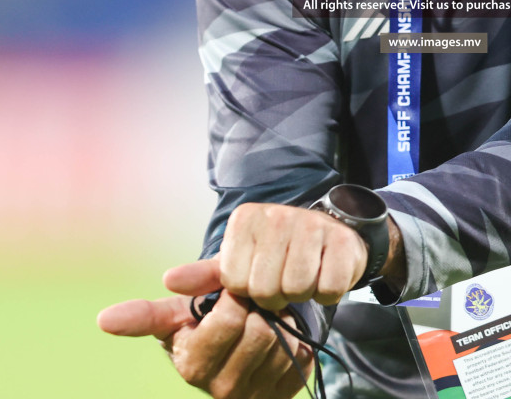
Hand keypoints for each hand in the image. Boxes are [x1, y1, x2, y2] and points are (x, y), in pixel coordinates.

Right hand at [97, 259, 314, 398]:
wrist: (247, 337)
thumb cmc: (207, 319)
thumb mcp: (180, 309)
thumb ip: (147, 312)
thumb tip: (103, 320)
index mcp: (190, 364)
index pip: (229, 320)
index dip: (235, 299)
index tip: (231, 293)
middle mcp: (218, 387)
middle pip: (260, 331)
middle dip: (259, 308)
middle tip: (252, 305)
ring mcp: (251, 395)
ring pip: (281, 344)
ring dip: (279, 322)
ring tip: (264, 320)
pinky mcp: (281, 395)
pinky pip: (299, 358)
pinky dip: (294, 340)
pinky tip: (281, 339)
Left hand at [216, 202, 367, 310]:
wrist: (330, 235)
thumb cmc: (275, 254)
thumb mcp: (236, 263)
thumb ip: (201, 276)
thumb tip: (167, 281)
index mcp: (245, 219)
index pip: (235, 282)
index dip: (248, 291)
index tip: (258, 277)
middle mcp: (277, 215)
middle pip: (266, 289)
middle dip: (276, 296)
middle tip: (283, 280)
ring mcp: (312, 225)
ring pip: (297, 289)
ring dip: (302, 294)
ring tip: (303, 277)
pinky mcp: (343, 241)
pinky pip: (329, 288)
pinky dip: (328, 293)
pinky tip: (325, 275)